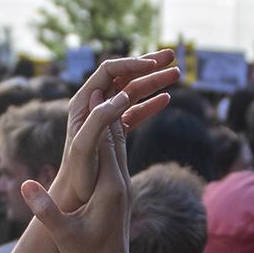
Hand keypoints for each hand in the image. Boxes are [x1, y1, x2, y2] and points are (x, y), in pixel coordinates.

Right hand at [22, 87, 136, 252]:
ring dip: (114, 117)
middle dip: (110, 106)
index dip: (98, 115)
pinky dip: (114, 137)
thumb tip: (25, 185)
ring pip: (121, 144)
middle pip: (117, 136)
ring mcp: (123, 186)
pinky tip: (109, 127)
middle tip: (103, 77)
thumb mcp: (63, 234)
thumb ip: (45, 209)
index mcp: (108, 187)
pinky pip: (119, 156)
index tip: (93, 90)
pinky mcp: (121, 192)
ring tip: (108, 92)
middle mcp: (120, 181)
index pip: (103, 142)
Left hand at [55, 51, 179, 211]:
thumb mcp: (86, 146)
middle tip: (172, 55)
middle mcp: (92, 105)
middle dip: (148, 64)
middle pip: (122, 75)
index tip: (154, 65)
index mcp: (83, 102)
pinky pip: (134, 112)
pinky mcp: (113, 132)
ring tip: (177, 73)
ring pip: (131, 92)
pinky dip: (150, 104)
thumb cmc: (77, 175)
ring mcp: (104, 118)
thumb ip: (101, 118)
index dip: (132, 64)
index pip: (109, 70)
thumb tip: (122, 94)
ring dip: (154, 81)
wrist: (76, 197)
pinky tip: (167, 99)